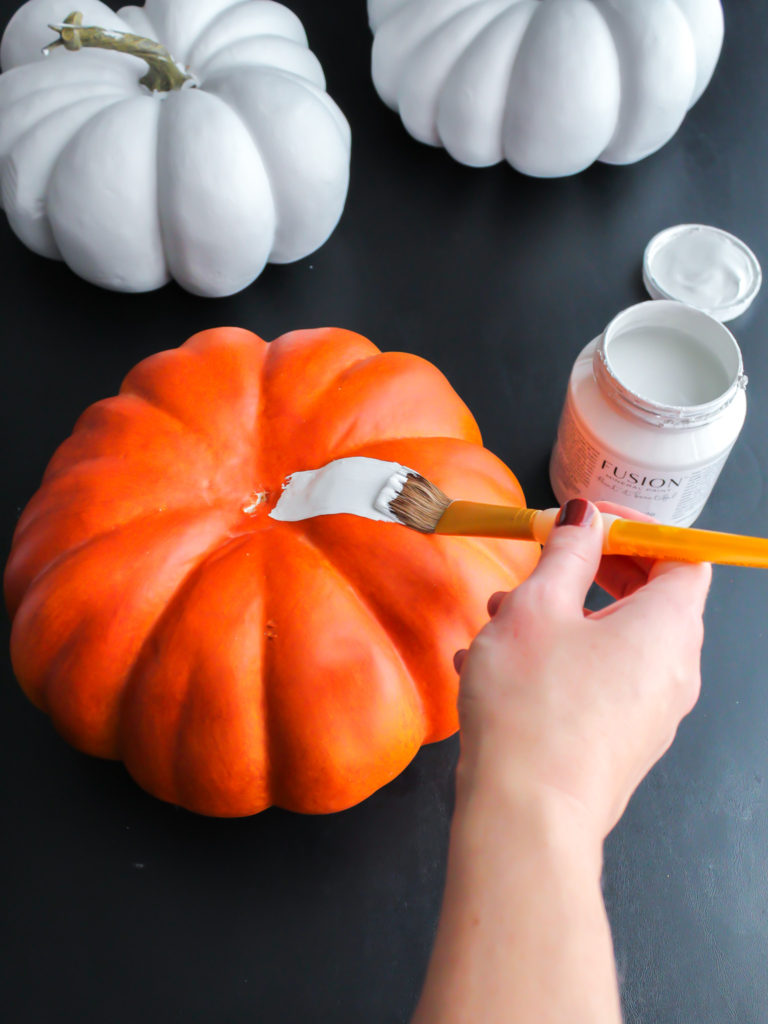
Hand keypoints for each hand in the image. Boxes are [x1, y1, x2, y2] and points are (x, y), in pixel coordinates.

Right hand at [454, 499, 711, 838]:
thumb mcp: (537, 607)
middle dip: (592, 574)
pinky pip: (601, 682)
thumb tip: (584, 519)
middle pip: (650, 599)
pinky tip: (499, 667)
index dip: (639, 533)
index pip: (682, 557)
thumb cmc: (533, 711)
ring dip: (564, 618)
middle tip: (547, 565)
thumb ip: (566, 552)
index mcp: (668, 627)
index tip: (593, 525)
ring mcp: (652, 713)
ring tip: (502, 619)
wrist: (526, 815)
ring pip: (615, 642)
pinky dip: (562, 661)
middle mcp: (673, 671)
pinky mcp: (623, 742)